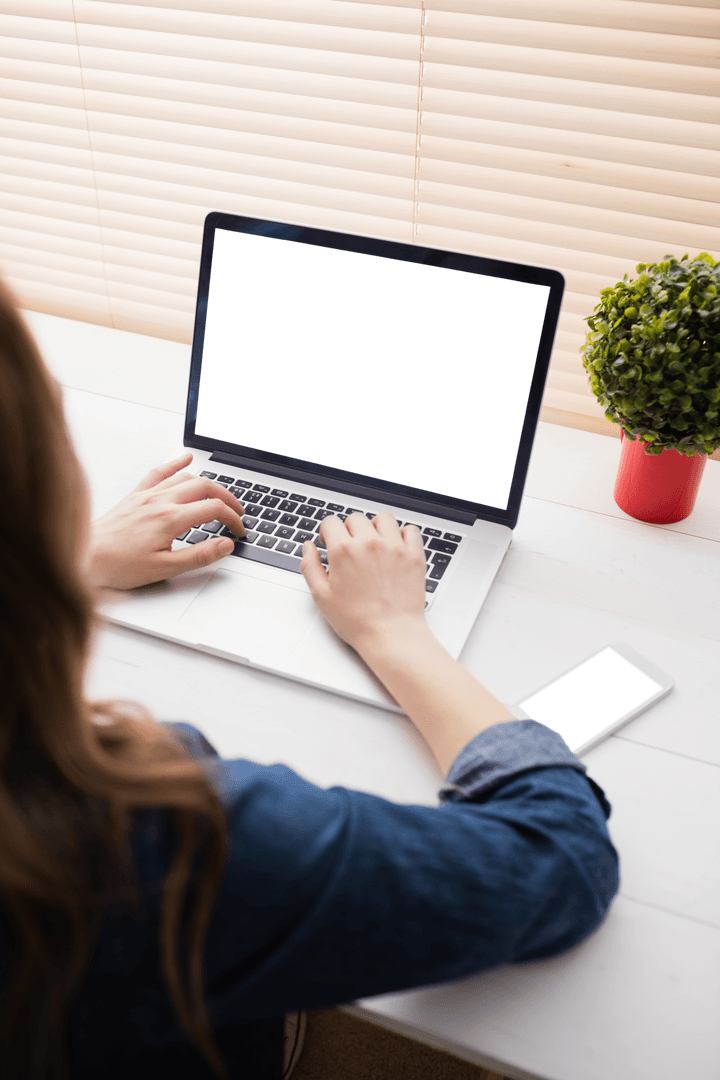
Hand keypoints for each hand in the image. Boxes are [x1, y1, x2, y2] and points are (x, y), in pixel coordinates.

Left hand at [86, 453, 244, 589]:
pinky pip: (158, 472)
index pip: (213, 509)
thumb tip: (225, 545)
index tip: (238, 530)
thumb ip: (199, 555)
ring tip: (221, 493)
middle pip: (205, 487)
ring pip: (185, 477)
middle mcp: (160, 502)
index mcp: (170, 519)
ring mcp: (147, 496)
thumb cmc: (118, 565)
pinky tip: (186, 459)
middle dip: (227, 497)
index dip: (232, 519)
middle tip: (238, 511)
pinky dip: (175, 464)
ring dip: (208, 482)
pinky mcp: (135, 496)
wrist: (85, 557)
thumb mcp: (165, 568)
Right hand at [300, 511, 426, 653]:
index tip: (329, 541)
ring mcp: (394, 547)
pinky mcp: (414, 555)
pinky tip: (395, 546)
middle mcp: (370, 543)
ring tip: (373, 542)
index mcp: (344, 551)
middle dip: (349, 529)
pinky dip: (402, 534)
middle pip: (355, 518)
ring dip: (375, 526)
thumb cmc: (358, 621)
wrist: (391, 635)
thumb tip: (308, 547)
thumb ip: (310, 566)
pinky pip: (410, 530)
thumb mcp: (322, 596)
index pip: (331, 521)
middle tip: (350, 547)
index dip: (326, 531)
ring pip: (383, 518)